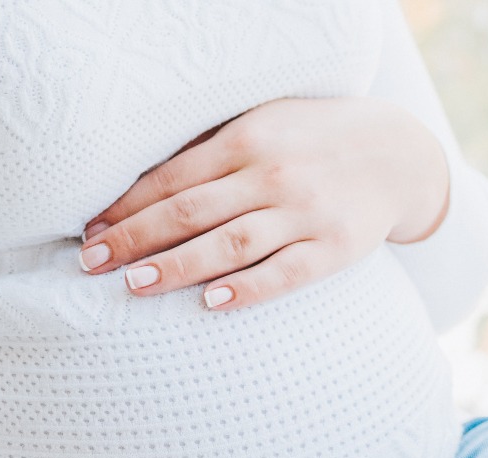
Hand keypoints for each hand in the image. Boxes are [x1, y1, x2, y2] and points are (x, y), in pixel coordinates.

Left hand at [77, 97, 450, 309]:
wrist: (397, 153)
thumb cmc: (308, 141)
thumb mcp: (260, 126)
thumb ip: (207, 153)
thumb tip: (134, 190)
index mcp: (246, 140)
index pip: (172, 179)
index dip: (126, 207)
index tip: (90, 233)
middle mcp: (272, 174)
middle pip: (190, 211)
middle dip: (135, 238)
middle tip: (92, 263)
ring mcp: (305, 212)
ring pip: (230, 243)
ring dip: (177, 265)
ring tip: (134, 283)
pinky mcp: (334, 247)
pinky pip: (286, 273)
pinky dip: (248, 288)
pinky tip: (211, 302)